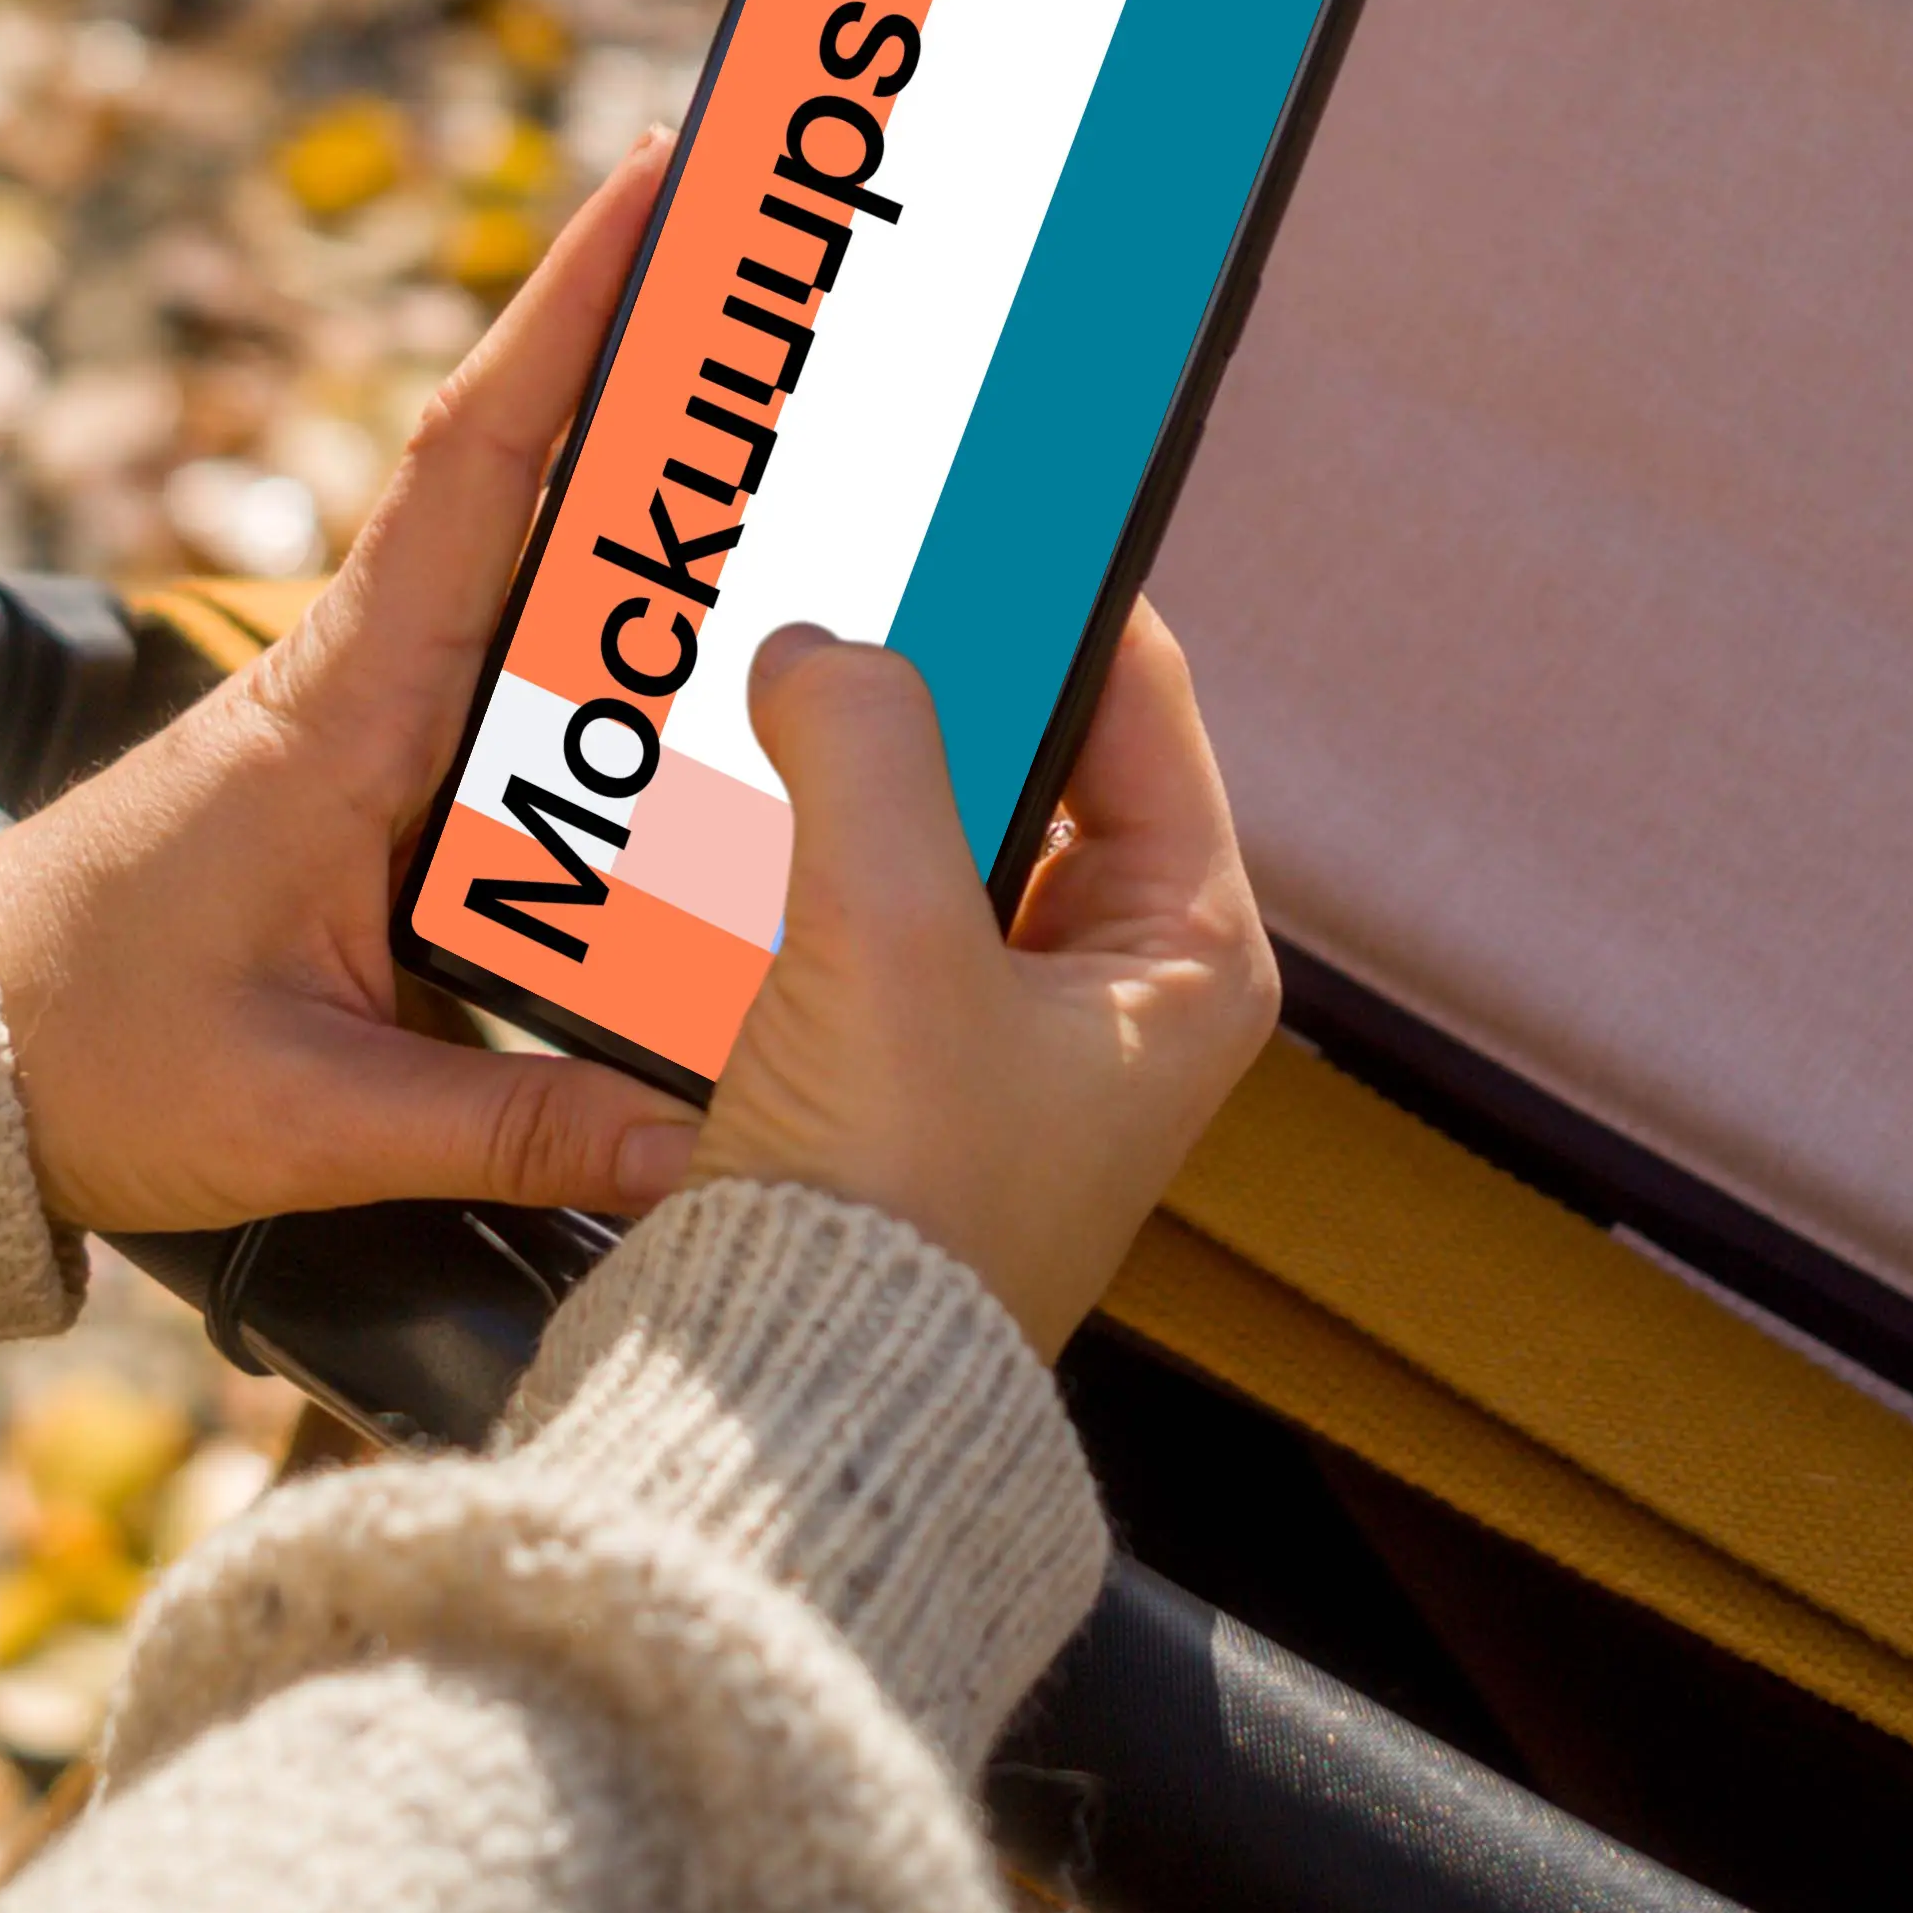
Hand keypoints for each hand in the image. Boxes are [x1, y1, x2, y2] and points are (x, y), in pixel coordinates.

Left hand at [0, 138, 702, 1240]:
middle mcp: (354, 679)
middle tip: (786, 229)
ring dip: (630, 455)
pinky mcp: (354, 774)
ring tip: (777, 364)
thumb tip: (696, 1144)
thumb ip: (503, 1127)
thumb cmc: (79, 1059)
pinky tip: (687, 592)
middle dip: (648, 338)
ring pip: (520, 553)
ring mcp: (354, 715)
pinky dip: (590, 585)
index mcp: (342, 710)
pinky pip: (504, 652)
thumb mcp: (298, 1117)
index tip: (660, 178)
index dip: (571, 312)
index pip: (475, 465)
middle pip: (523, 466)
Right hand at [695, 605, 1275, 1352]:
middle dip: (931, 674)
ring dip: (851, 759)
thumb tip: (831, 649)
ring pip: (929, 830)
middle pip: (1029, 761)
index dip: (1050, 589)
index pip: (1140, 701)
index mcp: (1188, 957)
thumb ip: (867, 748)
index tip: (964, 497)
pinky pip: (852, 909)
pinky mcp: (896, 1078)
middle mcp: (1114, 995)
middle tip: (844, 578)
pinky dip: (797, 848)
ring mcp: (1001, 1037)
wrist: (793, 1415)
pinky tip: (723, 800)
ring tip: (775, 672)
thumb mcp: (887, 934)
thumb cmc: (894, 1213)